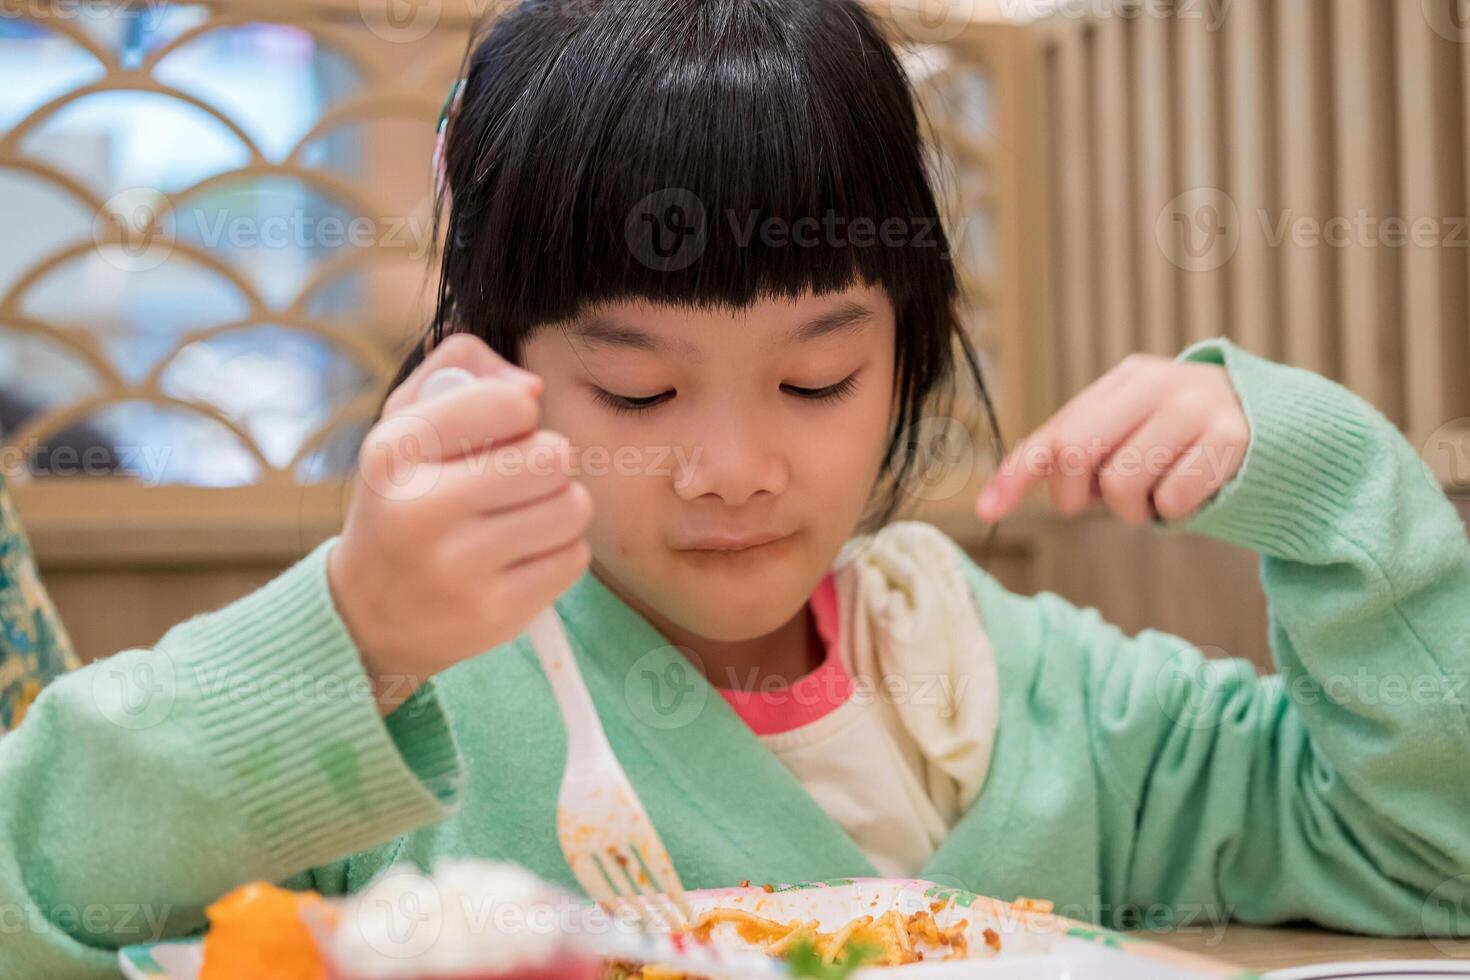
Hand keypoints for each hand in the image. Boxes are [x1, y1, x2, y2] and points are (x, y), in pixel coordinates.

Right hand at [329, 334, 593, 714]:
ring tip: (520, 518)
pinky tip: (520, 557)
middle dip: (546, 462)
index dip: (519, 412)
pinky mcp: (495, 613)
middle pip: (552, 456)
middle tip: (516, 480)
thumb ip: (461, 368)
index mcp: (395, 450)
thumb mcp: (405, 419)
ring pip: (573, 508)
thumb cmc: (403, 498)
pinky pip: (574, 558)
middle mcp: (421, 509)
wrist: (366, 614)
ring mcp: (459, 568)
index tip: (499, 432)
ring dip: (559, 507)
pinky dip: (559, 552)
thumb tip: (530, 387)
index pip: (507, 404)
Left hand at [975, 353, 1248, 527]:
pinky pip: (1173, 498)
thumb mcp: (1133, 435)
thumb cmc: (1191, 443)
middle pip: (1074, 454)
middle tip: (1104, 505)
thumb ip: (1078, 455)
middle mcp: (1156, 383)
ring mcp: (1195, 405)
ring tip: (1157, 499)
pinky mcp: (1232, 437)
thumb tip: (998, 498)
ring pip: (1121, 482)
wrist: (1291, 430)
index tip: (985, 511)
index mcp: (1123, 380)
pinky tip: (1194, 496)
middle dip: (1077, 498)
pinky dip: (1175, 512)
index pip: (1054, 432)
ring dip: (1132, 512)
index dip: (1014, 473)